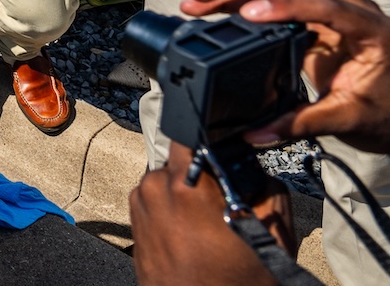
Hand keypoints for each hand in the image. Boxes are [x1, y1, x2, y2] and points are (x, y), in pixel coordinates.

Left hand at [128, 143, 290, 285]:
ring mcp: (139, 210)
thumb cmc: (240, 283)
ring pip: (166, 185)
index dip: (208, 136)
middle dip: (201, 176)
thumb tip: (251, 164)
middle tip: (225, 200)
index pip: (189, 136)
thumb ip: (266, 187)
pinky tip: (194, 238)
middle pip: (180, 163)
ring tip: (210, 226)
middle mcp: (153, 190)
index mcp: (185, 185)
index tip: (223, 145)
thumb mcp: (272, 233)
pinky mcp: (134, 229)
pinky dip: (173, 215)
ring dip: (186, 197)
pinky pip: (155, 207)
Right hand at [180, 0, 389, 153]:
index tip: (251, 15)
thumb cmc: (388, 114)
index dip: (287, 8)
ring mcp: (330, 9)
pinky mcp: (311, 18)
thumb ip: (302, 123)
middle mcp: (351, 9)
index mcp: (371, 30)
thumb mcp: (349, 119)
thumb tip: (256, 134)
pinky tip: (213, 6)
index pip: (327, 7)